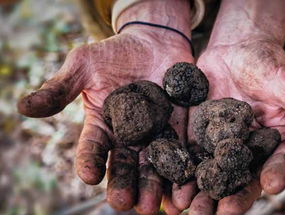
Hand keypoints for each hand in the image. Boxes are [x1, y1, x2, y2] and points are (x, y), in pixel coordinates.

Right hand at [17, 26, 192, 212]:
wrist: (153, 43)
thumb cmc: (115, 52)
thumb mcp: (85, 65)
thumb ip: (60, 87)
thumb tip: (23, 107)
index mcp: (102, 126)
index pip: (92, 148)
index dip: (89, 161)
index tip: (88, 175)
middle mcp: (128, 137)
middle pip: (125, 166)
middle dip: (124, 185)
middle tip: (125, 203)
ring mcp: (156, 135)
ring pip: (153, 166)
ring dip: (153, 186)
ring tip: (152, 205)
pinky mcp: (179, 129)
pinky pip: (182, 152)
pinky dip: (183, 170)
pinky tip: (184, 187)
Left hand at [185, 37, 284, 214]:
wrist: (233, 52)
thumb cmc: (263, 63)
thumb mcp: (282, 80)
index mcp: (276, 139)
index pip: (281, 160)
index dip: (279, 172)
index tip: (272, 184)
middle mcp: (249, 149)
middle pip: (243, 176)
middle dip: (233, 196)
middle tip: (222, 213)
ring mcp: (221, 145)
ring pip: (214, 174)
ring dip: (204, 193)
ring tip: (192, 209)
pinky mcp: (198, 136)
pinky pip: (191, 158)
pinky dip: (183, 174)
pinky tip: (174, 189)